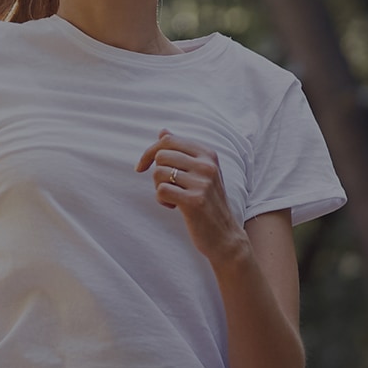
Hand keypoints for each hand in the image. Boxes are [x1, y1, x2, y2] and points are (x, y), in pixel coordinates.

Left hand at [136, 129, 247, 265]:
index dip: (149, 152)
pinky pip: (161, 191)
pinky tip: (174, 207)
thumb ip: (182, 152)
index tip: (142, 167)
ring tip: (173, 198)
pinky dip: (162, 200)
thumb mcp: (200, 173)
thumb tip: (162, 131)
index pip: (169, 140)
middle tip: (167, 188)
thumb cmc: (208, 203)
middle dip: (156, 174)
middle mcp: (207, 165)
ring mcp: (203, 182)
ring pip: (159, 173)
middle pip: (161, 156)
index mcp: (208, 154)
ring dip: (159, 188)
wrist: (225, 236)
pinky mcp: (195, 201)